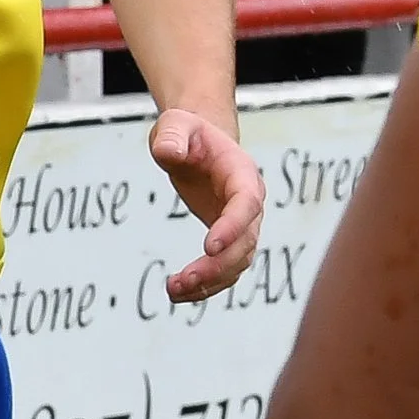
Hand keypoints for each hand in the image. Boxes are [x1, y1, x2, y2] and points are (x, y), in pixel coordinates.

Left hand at [149, 106, 263, 302]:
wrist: (196, 143)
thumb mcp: (175, 125)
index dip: (232, 226)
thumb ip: (172, 136)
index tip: (209, 247)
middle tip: (185, 278)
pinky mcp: (227, 239)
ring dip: (211, 282)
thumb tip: (167, 154)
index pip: (246, 204)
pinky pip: (224, 269)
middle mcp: (250, 204)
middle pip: (245, 242)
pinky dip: (205, 285)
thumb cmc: (187, 132)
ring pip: (237, 263)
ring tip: (174, 290)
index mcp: (242, 174)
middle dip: (219, 265)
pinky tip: (177, 293)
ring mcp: (242, 225)